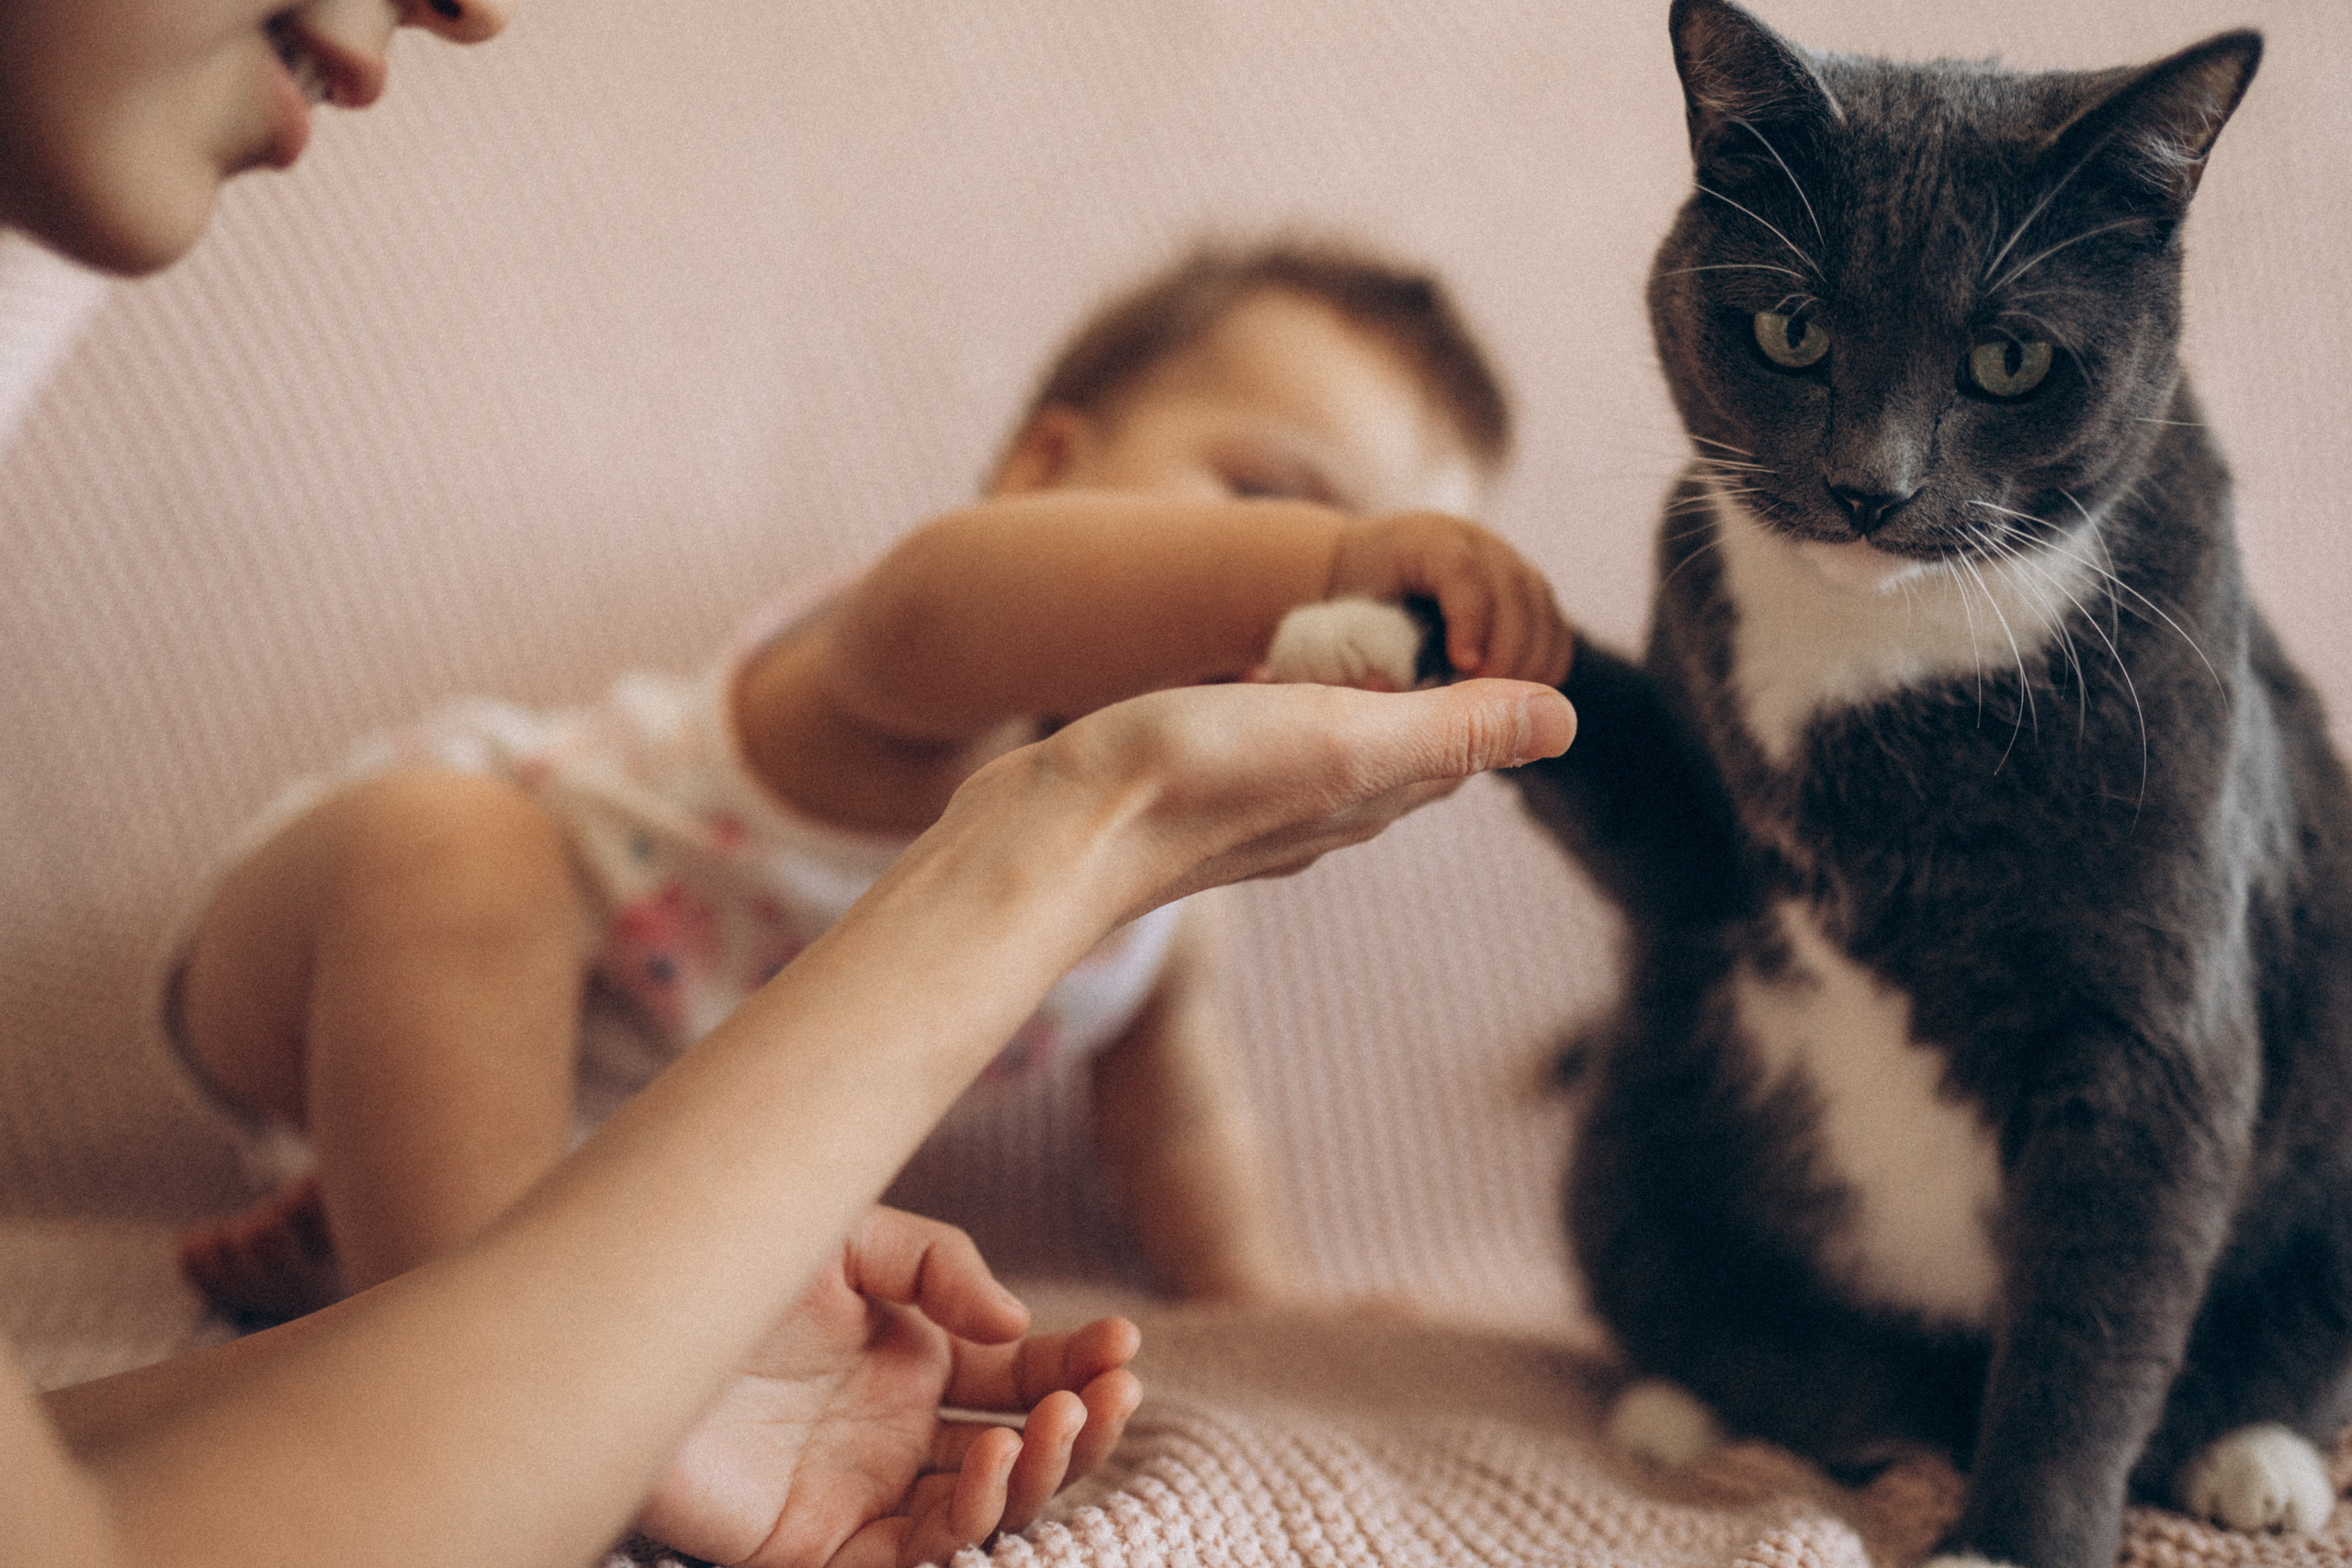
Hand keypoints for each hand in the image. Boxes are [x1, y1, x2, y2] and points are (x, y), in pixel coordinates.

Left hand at [636, 1207, 1140, 1567]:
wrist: (617, 1322)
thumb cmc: (723, 1269)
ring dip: (1036, 1474)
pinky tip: (983, 1463)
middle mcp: (900, 1433)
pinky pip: (914, 1556)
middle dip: (1080, 1425)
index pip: (1024, 1374)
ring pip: (983, 1510)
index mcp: (915, 1359)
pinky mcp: (816, 1546)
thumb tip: (1017, 1330)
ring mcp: (862, 1492)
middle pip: (1020, 1450)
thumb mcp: (847, 1236)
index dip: (1082, 1365)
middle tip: (1112, 1392)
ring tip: (1052, 1424)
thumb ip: (938, 1267)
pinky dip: (965, 1522)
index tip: (1125, 1347)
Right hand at [987, 677, 1575, 921]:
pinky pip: (1259, 752)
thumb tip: (1568, 720)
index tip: (1488, 631)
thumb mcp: (1344, 735)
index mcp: (1370, 796)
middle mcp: (1319, 814)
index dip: (1482, 692)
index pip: (1458, 749)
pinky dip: (1278, 712)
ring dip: (1349, 704)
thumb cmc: (1196, 776)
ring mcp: (1252, 812)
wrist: (1058, 836)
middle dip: (1424, 698)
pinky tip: (1255, 691)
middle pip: (1398, 753)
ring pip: (1326, 753)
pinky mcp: (1190, 797)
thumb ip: (1452, 726)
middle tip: (1432, 629)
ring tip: (1352, 652)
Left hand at [1327, 512, 1572, 684]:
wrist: (1365, 578)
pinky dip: (1545, 667)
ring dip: (1528, 664)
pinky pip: (1554, 631)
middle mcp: (1477, 544)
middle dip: (1506, 652)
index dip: (1470, 618)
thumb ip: (1367, 646)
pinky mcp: (1529, 597)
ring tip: (1497, 708)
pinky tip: (1518, 701)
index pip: (1461, 570)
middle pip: (1515, 589)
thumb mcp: (1349, 619)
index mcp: (1428, 539)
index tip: (1464, 666)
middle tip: (1483, 701)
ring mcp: (1509, 565)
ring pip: (1542, 611)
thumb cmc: (1349, 607)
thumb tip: (1386, 684)